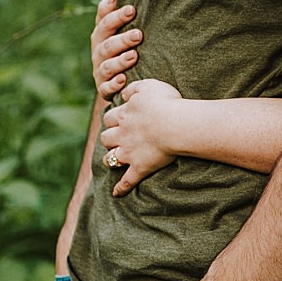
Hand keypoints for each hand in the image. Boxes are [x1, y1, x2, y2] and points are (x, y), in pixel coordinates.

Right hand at [91, 0, 140, 99]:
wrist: (113, 80)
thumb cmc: (119, 48)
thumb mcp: (114, 30)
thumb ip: (112, 14)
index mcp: (100, 35)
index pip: (105, 23)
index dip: (117, 16)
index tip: (132, 10)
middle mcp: (98, 53)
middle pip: (107, 44)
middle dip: (122, 39)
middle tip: (139, 35)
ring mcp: (100, 71)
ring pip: (108, 66)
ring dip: (120, 61)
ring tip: (134, 56)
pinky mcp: (103, 89)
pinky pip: (107, 88)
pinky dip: (115, 84)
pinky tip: (124, 79)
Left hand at [102, 79, 184, 195]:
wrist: (175, 124)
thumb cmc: (166, 103)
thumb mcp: (147, 86)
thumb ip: (132, 89)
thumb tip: (123, 93)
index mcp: (124, 115)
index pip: (110, 117)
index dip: (113, 118)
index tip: (118, 119)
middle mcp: (122, 134)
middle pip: (106, 137)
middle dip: (108, 138)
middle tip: (114, 139)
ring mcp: (129, 153)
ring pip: (111, 158)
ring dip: (110, 159)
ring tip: (112, 160)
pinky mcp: (139, 168)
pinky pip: (127, 181)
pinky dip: (121, 188)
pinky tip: (116, 194)